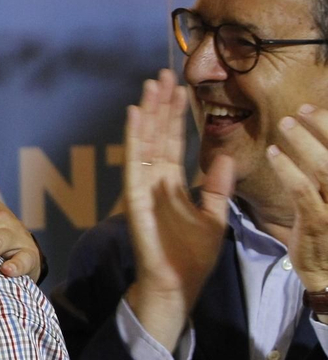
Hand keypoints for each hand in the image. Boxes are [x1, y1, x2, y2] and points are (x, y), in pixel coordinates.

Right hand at [122, 70, 233, 350]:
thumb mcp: (214, 217)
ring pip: (144, 141)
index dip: (176, 115)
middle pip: (158, 135)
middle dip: (161, 105)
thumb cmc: (191, 257)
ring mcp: (143, 187)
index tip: (180, 88)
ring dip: (146, 113)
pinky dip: (134, 138)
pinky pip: (134, 161)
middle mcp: (155, 180)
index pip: (173, 142)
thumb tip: (225, 157)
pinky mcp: (136, 197)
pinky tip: (136, 115)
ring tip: (150, 85)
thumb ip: (217, 188)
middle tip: (163, 74)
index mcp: (173, 184)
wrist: (176, 286)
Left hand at [265, 102, 327, 292]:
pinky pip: (302, 190)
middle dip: (323, 125)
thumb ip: (324, 173)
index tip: (315, 108)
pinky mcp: (320, 222)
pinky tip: (274, 154)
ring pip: (325, 167)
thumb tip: (316, 142)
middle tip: (300, 110)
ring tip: (286, 123)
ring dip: (304, 141)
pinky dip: (288, 168)